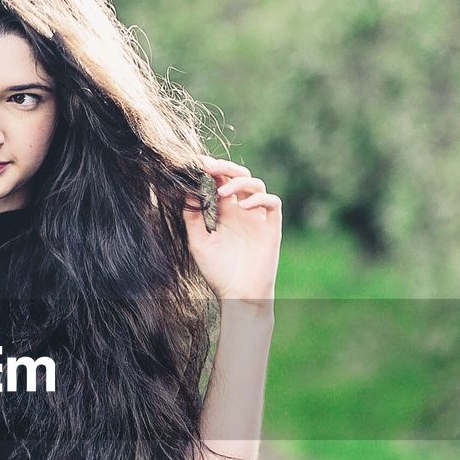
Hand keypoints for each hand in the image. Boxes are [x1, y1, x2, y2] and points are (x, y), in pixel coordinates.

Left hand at [183, 156, 281, 302]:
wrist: (238, 296)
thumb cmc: (218, 272)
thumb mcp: (198, 243)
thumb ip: (193, 218)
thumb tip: (187, 191)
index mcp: (225, 213)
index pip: (220, 182)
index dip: (211, 170)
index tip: (196, 163)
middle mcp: (242, 211)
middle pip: (240, 177)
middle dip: (225, 167)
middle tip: (208, 166)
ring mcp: (258, 218)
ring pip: (257, 185)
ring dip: (240, 182)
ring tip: (223, 190)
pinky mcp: (271, 228)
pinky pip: (272, 203)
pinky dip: (260, 199)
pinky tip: (243, 206)